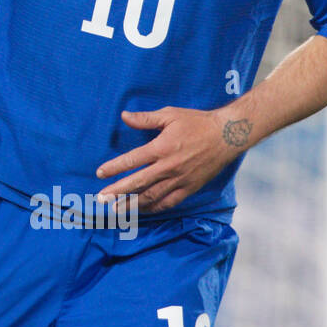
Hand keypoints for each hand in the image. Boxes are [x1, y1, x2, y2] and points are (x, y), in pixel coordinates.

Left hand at [95, 107, 244, 213]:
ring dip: (132, 204)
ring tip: (117, 210)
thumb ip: (145, 118)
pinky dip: (154, 208)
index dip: (114, 168)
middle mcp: (168, 167)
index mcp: (161, 148)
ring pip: (151, 196)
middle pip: (137, 183)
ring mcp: (179, 180)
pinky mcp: (189, 188)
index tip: (100, 174)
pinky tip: (143, 210)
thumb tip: (124, 116)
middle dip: (117, 192)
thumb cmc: (197, 122)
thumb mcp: (170, 115)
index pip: (132, 161)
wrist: (227, 136)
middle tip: (102, 199)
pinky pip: (169, 202)